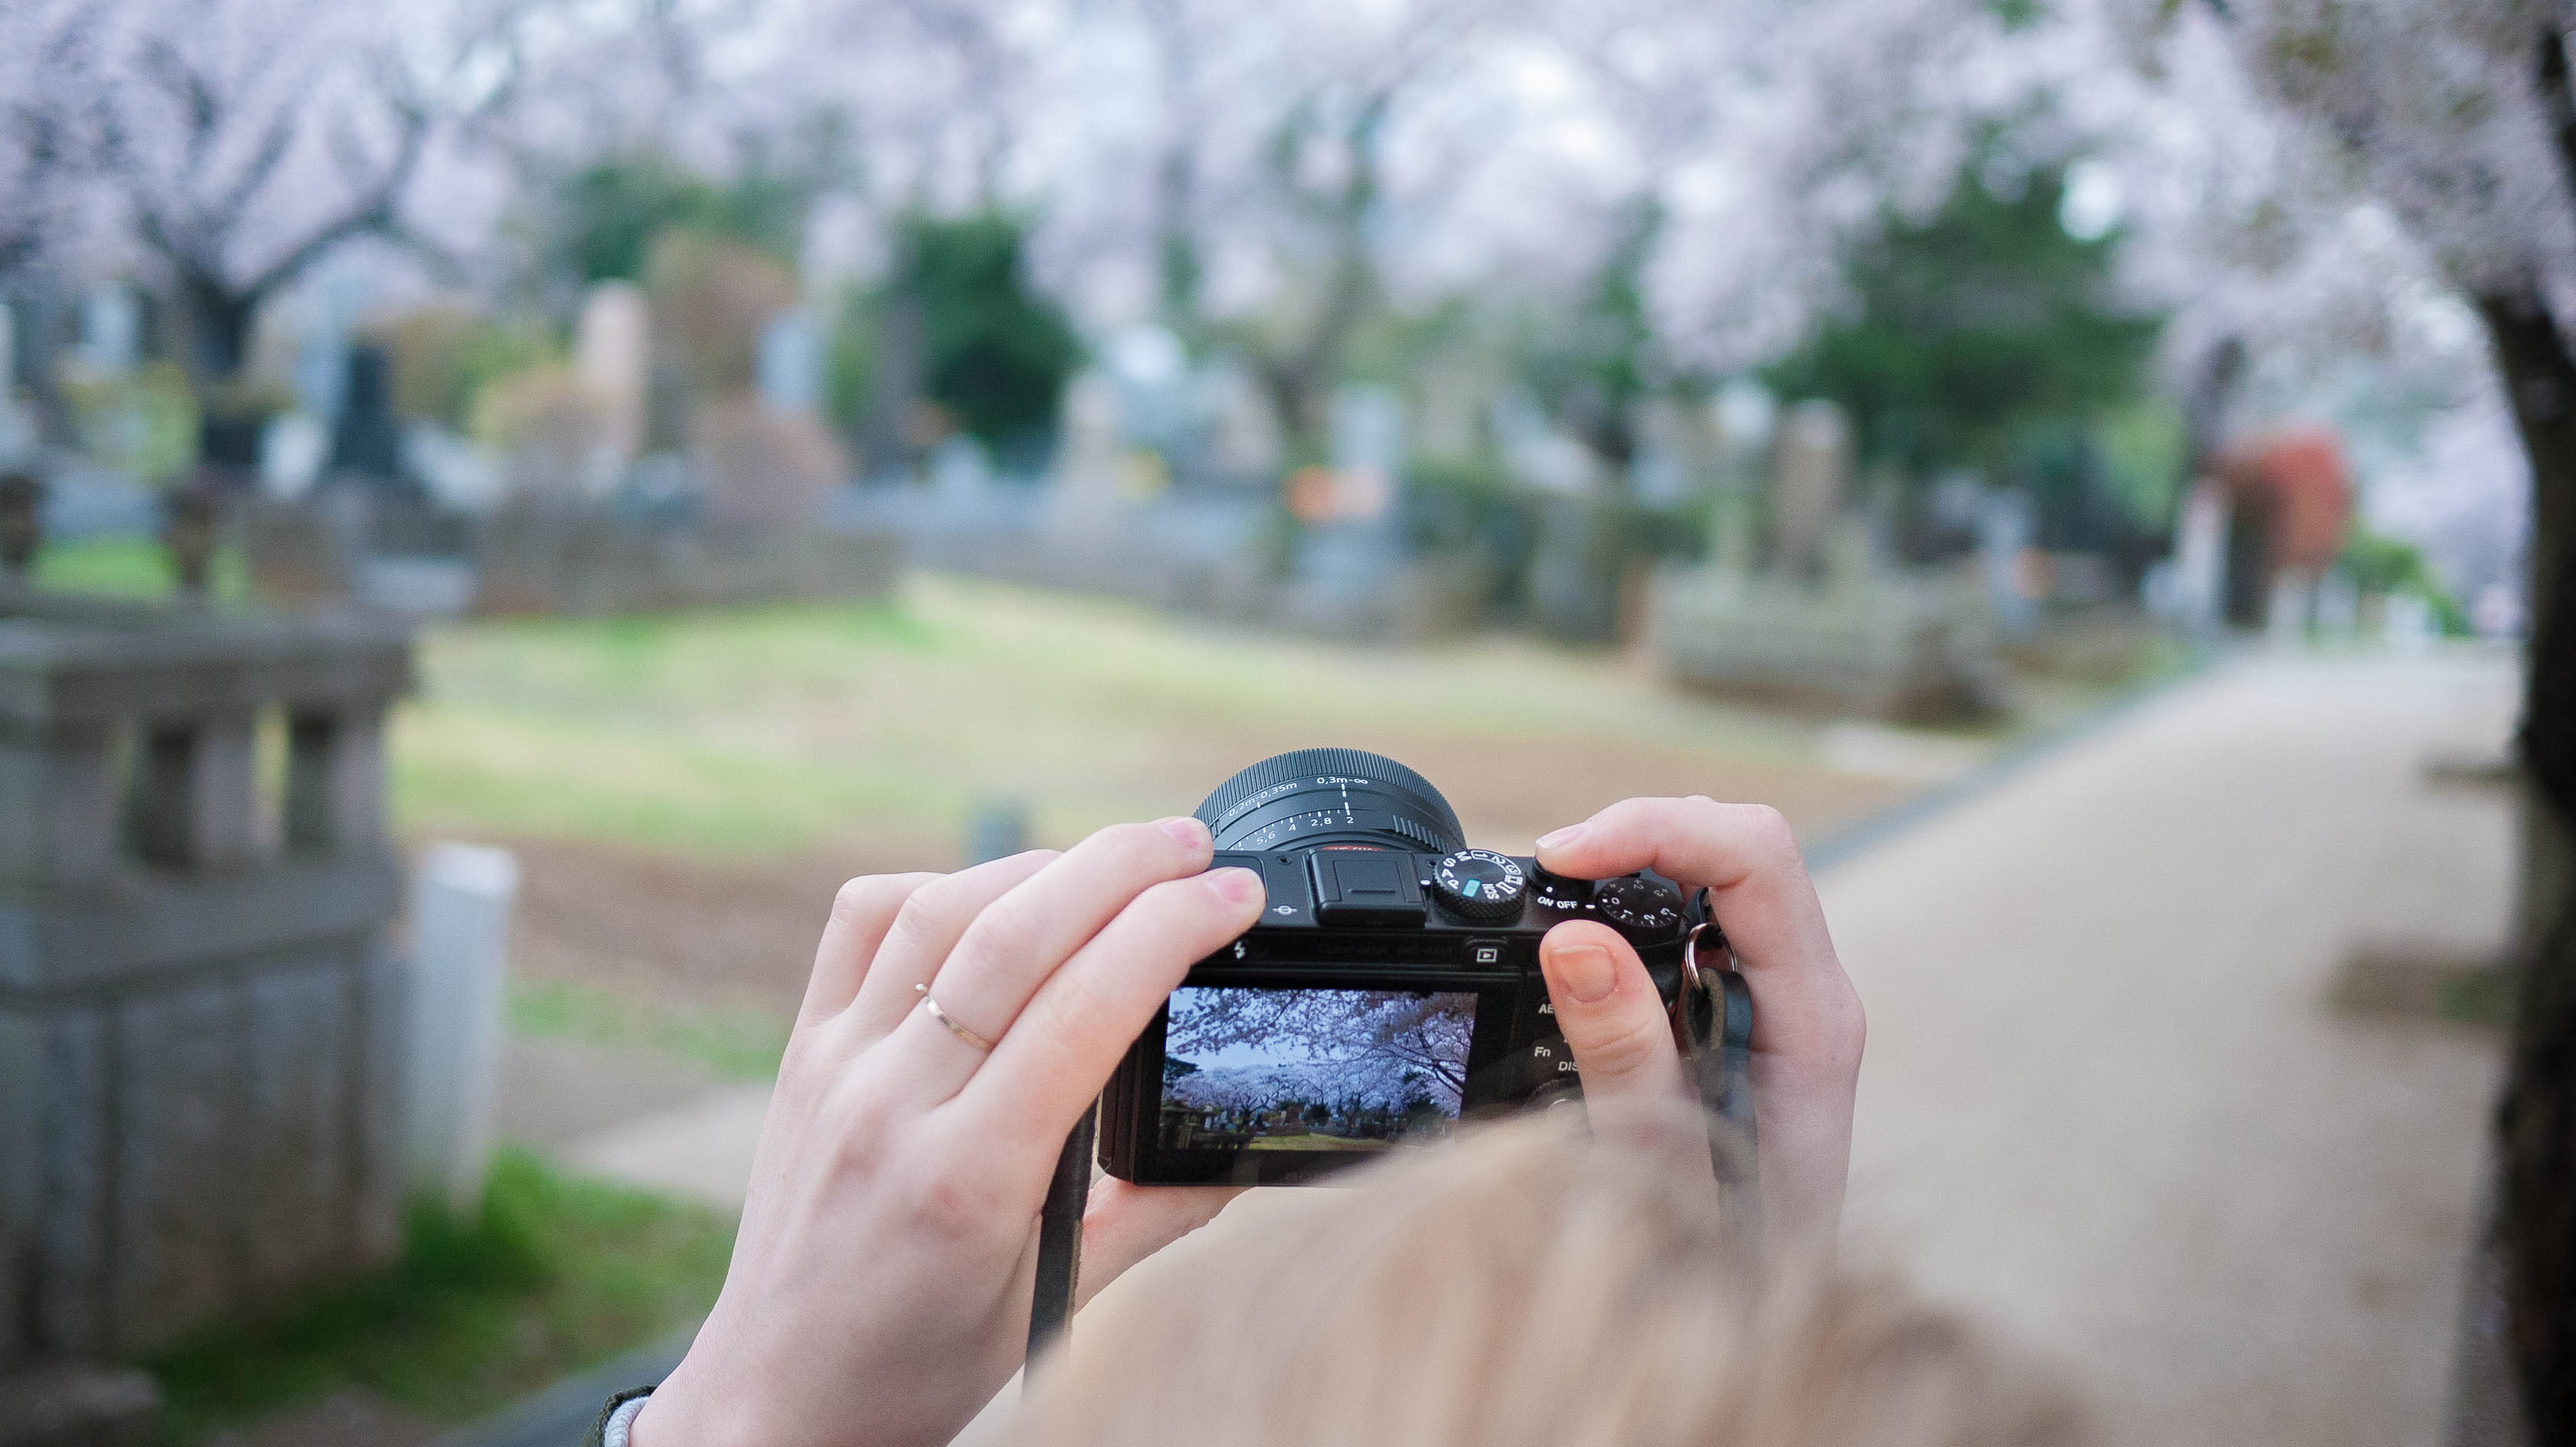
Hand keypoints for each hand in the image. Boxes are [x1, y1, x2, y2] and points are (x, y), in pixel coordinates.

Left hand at [636, 819, 1265, 1446]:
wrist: (775, 1396)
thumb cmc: (916, 1362)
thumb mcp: (1053, 1307)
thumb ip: (1152, 1216)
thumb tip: (1241, 1148)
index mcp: (968, 1181)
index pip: (1085, 1009)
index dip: (1173, 930)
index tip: (1236, 895)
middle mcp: (891, 1106)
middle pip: (1014, 933)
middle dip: (1122, 864)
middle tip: (1197, 843)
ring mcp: (836, 1067)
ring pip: (939, 909)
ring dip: (1040, 862)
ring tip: (1119, 856)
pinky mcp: (803, 1049)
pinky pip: (862, 922)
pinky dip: (940, 884)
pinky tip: (997, 894)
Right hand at [1533, 797, 1862, 1248]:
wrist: (1765, 1307)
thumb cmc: (1728, 1259)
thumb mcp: (1660, 1168)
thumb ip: (1624, 1055)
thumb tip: (1575, 940)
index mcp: (1812, 1020)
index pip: (1756, 859)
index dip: (1656, 830)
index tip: (1565, 855)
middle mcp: (1810, 992)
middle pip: (1742, 843)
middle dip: (1643, 830)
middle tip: (1552, 866)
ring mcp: (1783, 996)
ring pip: (1724, 870)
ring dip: (1642, 859)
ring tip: (1565, 886)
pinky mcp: (1749, 1006)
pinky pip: (1704, 916)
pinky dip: (1642, 898)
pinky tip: (1593, 935)